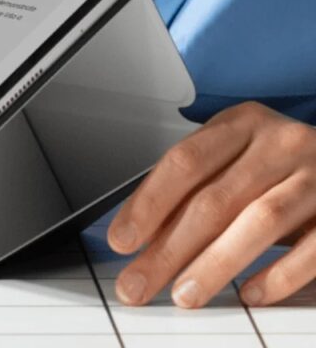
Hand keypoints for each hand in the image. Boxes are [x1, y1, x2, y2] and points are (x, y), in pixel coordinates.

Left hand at [108, 101, 315, 307]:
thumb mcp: (235, 158)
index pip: (184, 162)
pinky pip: (312, 249)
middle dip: (169, 249)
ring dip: (215, 264)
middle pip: (214, 199)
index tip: (121, 240)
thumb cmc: (279, 164)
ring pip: (259, 221)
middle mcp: (279, 143)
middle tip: (138, 284)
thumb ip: (194, 189)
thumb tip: (141, 238)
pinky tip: (250, 294)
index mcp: (241, 123)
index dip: (148, 204)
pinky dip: (278, 274)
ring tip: (184, 295)